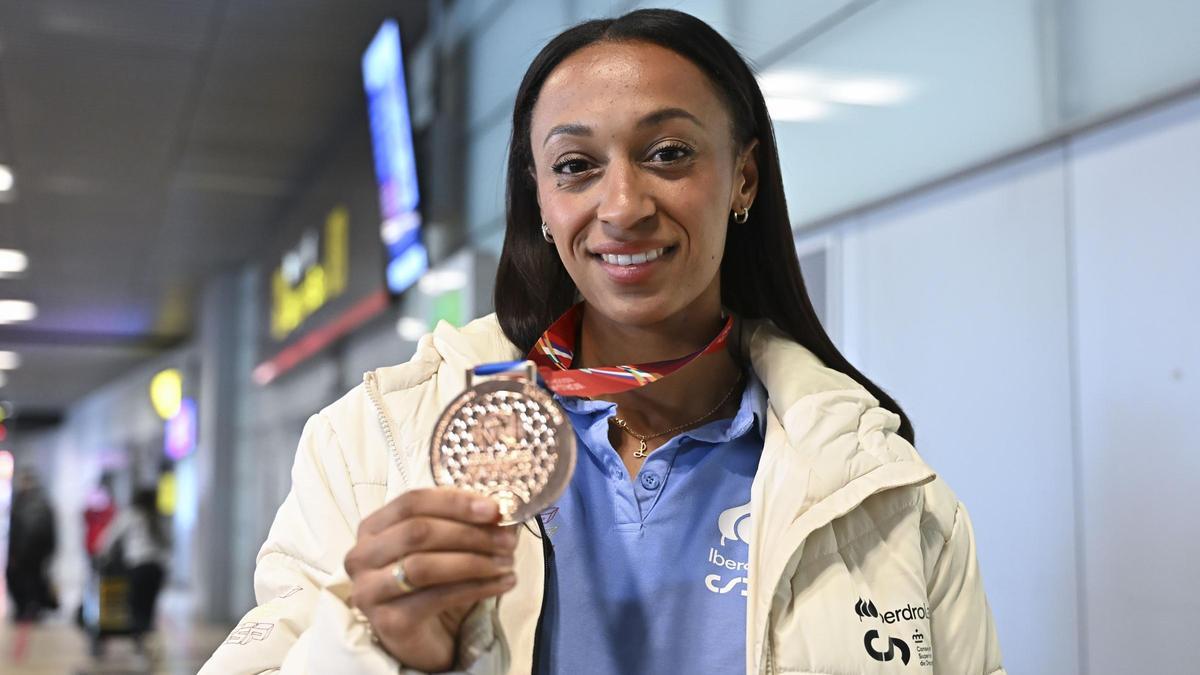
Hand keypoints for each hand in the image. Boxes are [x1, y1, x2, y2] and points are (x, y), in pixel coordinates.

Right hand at [344, 488, 517, 670]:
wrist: (421, 638)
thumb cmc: (431, 584)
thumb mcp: (443, 547)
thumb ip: (462, 524)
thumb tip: (498, 511)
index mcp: (372, 527)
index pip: (412, 502)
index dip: (455, 502)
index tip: (494, 509)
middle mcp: (362, 556)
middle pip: (418, 532)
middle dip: (469, 533)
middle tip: (507, 541)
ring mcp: (370, 590)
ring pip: (425, 565)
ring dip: (474, 561)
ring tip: (507, 563)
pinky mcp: (389, 621)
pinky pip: (438, 597)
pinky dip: (476, 587)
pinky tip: (502, 584)